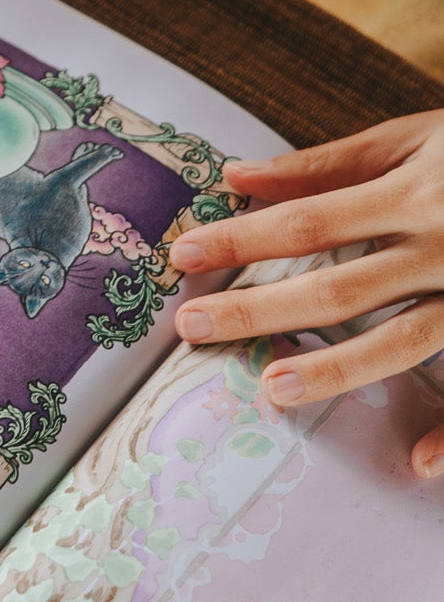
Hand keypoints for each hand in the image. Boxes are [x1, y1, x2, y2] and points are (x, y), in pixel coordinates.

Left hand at [170, 112, 443, 477]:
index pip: (310, 221)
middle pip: (342, 286)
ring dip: (336, 369)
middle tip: (194, 326)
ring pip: (403, 340)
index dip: (243, 239)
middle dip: (262, 308)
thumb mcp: (413, 140)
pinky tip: (419, 461)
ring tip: (272, 387)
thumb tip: (238, 176)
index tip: (182, 255)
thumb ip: (328, 163)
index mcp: (416, 191)